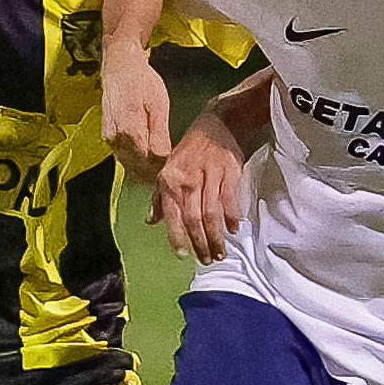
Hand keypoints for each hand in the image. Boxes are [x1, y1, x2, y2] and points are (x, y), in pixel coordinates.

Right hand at [101, 46, 171, 180]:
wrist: (119, 67)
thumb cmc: (141, 81)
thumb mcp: (158, 104)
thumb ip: (159, 134)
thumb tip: (163, 157)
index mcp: (131, 130)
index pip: (150, 162)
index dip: (163, 167)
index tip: (176, 169)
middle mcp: (116, 138)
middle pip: (138, 166)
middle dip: (154, 172)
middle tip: (171, 175)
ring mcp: (110, 138)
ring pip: (129, 164)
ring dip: (144, 171)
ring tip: (160, 172)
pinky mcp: (107, 136)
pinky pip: (122, 156)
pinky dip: (134, 163)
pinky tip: (147, 164)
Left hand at [151, 107, 244, 262]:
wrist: (214, 124)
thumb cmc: (188, 152)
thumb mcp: (167, 170)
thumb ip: (160, 198)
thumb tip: (151, 221)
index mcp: (169, 180)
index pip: (172, 215)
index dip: (176, 237)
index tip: (182, 255)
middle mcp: (188, 179)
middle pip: (193, 218)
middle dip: (200, 243)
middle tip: (207, 260)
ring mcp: (210, 175)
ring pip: (212, 213)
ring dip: (216, 236)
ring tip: (220, 252)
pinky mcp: (230, 172)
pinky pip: (231, 200)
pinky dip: (232, 217)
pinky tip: (233, 230)